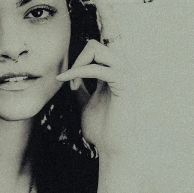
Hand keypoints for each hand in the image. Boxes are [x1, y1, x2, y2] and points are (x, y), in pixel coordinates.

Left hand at [56, 38, 132, 157]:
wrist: (111, 148)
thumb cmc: (100, 129)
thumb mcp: (85, 103)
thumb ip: (81, 89)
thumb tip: (71, 77)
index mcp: (113, 73)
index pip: (96, 50)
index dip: (78, 61)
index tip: (68, 82)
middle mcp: (121, 70)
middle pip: (94, 44)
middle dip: (76, 60)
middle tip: (68, 82)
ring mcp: (125, 75)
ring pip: (96, 49)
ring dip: (77, 65)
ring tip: (71, 83)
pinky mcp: (124, 84)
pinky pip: (98, 68)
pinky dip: (78, 72)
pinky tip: (69, 82)